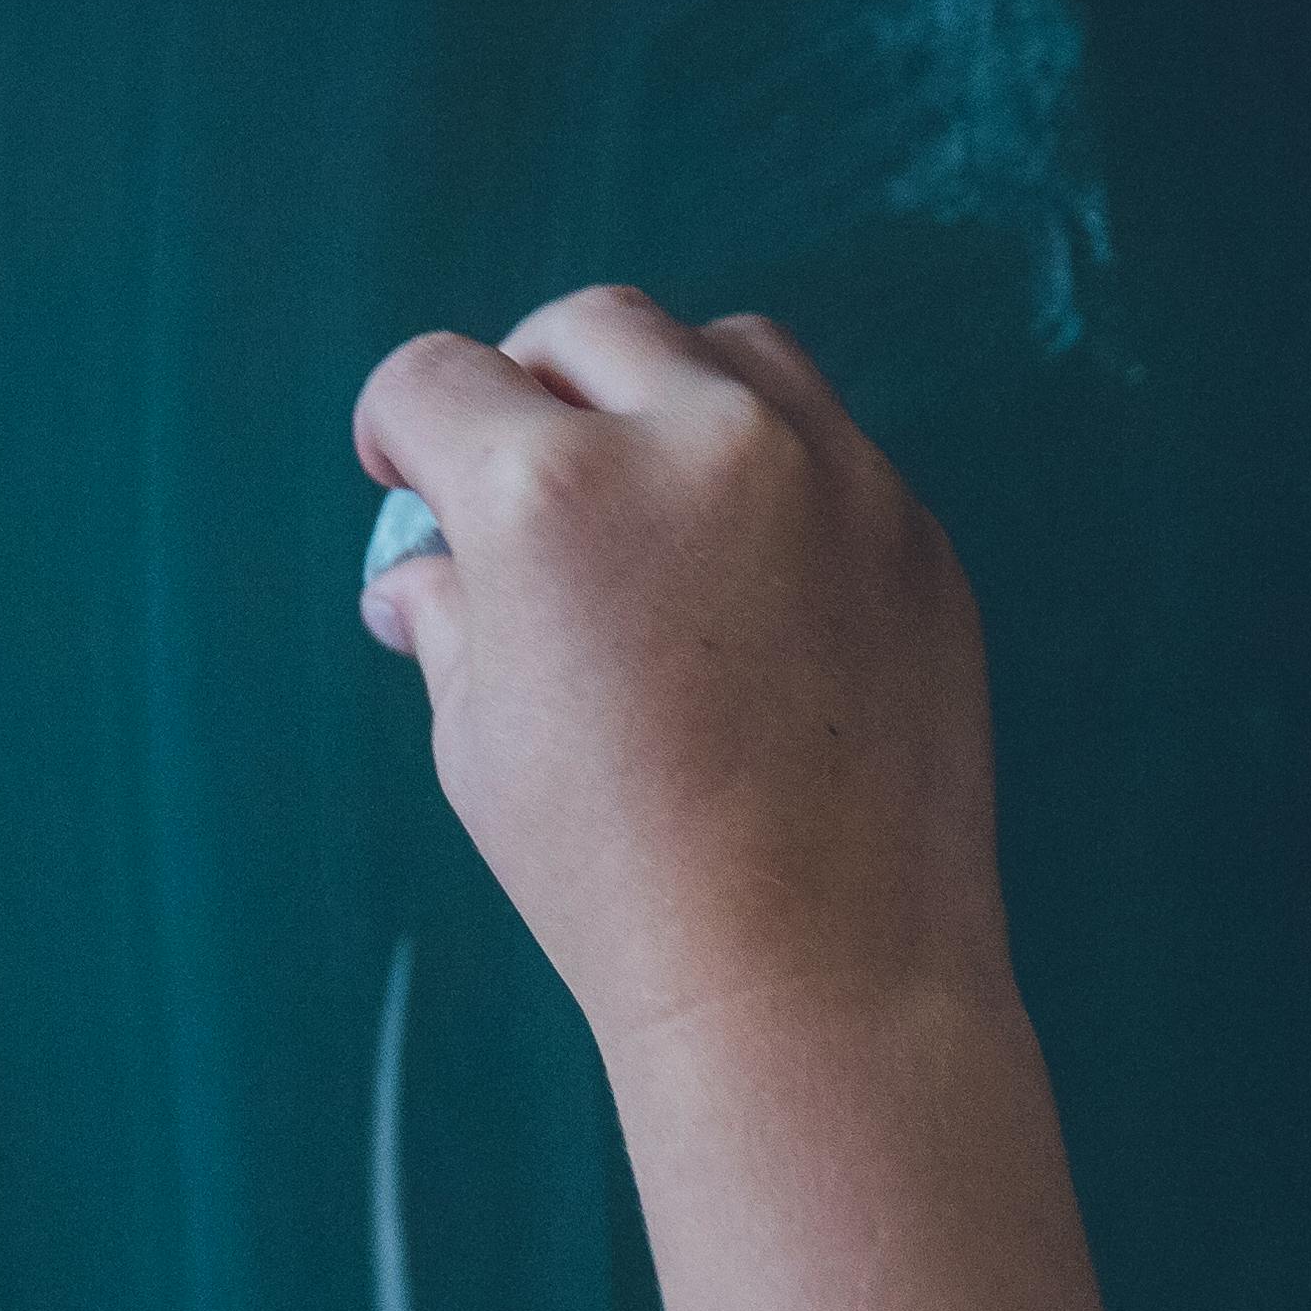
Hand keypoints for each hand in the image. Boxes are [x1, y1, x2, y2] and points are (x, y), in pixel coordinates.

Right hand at [353, 287, 1006, 1059]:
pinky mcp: (912, 530)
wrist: (815, 982)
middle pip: (584, 328)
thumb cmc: (622, 880)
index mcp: (548, 491)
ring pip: (726, 350)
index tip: (404, 473)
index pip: (436, 379)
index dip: (398, 429)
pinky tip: (741, 582)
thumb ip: (451, 615)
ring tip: (641, 498)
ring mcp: (827, 474)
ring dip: (662, 392)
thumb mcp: (482, 740)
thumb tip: (423, 570)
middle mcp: (695, 445)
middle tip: (514, 473)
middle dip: (526, 386)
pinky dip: (767, 475)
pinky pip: (826, 446)